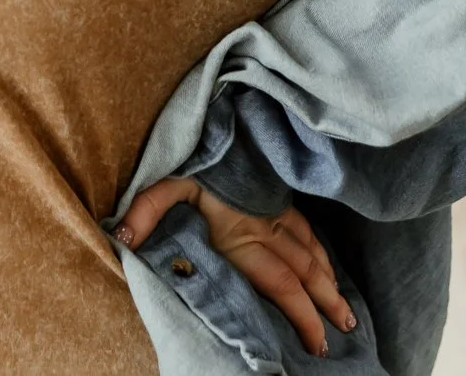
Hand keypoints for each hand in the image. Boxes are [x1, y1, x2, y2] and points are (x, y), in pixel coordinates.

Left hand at [111, 176, 356, 357]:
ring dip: (329, 281)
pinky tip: (328, 266)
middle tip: (343, 331)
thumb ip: (144, 214)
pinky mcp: (277, 197)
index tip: (316, 342)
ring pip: (311, 251)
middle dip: (324, 304)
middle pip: (303, 272)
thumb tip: (120, 239)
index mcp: (241, 235)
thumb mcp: (161, 185)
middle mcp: (265, 227)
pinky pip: (307, 229)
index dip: (302, 314)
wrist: (218, 122)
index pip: (280, 282)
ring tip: (345, 310)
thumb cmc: (189, 160)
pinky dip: (321, 252)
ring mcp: (275, 211)